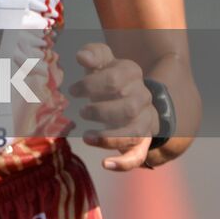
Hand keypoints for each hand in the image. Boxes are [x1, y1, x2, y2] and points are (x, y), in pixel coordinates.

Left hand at [69, 43, 156, 170]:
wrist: (129, 92)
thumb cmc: (106, 74)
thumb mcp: (101, 59)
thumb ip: (93, 54)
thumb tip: (82, 57)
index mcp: (132, 73)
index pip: (115, 79)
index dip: (91, 84)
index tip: (73, 90)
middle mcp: (143, 97)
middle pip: (128, 107)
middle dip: (102, 110)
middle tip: (82, 112)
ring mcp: (146, 120)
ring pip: (134, 132)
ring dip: (109, 137)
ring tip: (87, 137)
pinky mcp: (142, 141)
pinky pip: (139, 154)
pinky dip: (124, 162)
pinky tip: (106, 164)